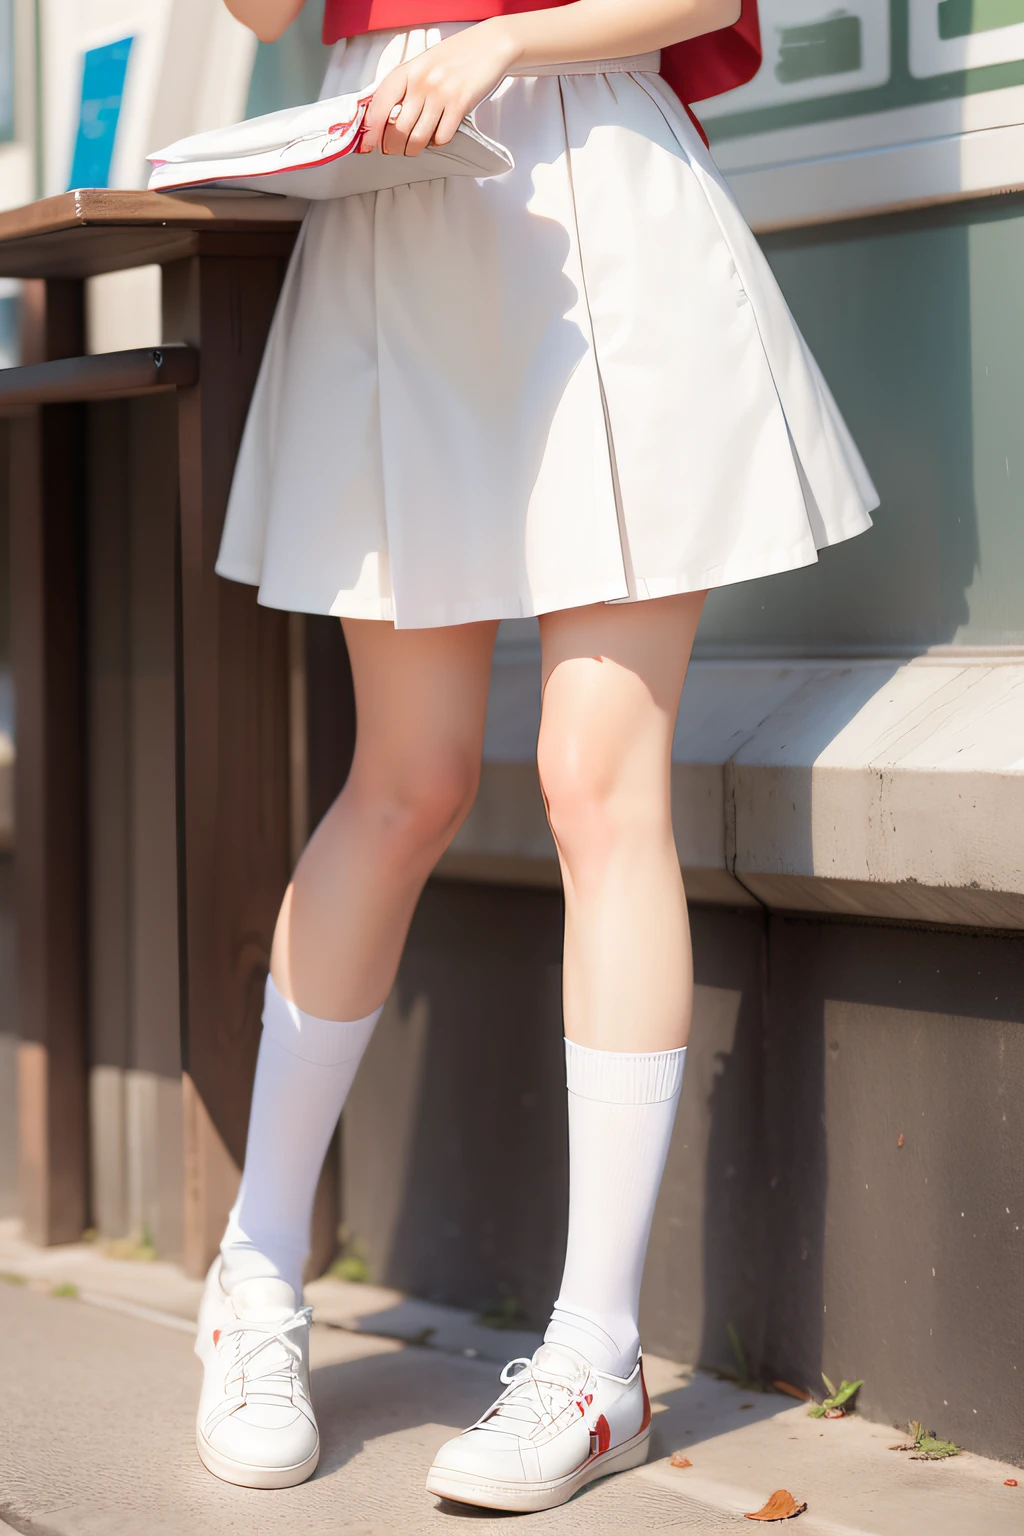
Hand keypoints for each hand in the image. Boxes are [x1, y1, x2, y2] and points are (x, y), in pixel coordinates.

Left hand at [359, 21, 518, 155]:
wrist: (488, 46)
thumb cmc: (454, 57)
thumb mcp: (422, 65)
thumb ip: (404, 87)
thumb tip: (385, 117)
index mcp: (407, 71)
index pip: (380, 104)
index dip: (371, 129)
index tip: (368, 145)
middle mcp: (421, 82)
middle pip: (398, 128)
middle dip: (394, 146)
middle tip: (395, 150)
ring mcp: (440, 93)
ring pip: (418, 137)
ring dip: (414, 149)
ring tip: (414, 148)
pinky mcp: (460, 105)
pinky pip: (442, 137)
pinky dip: (438, 142)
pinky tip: (438, 134)